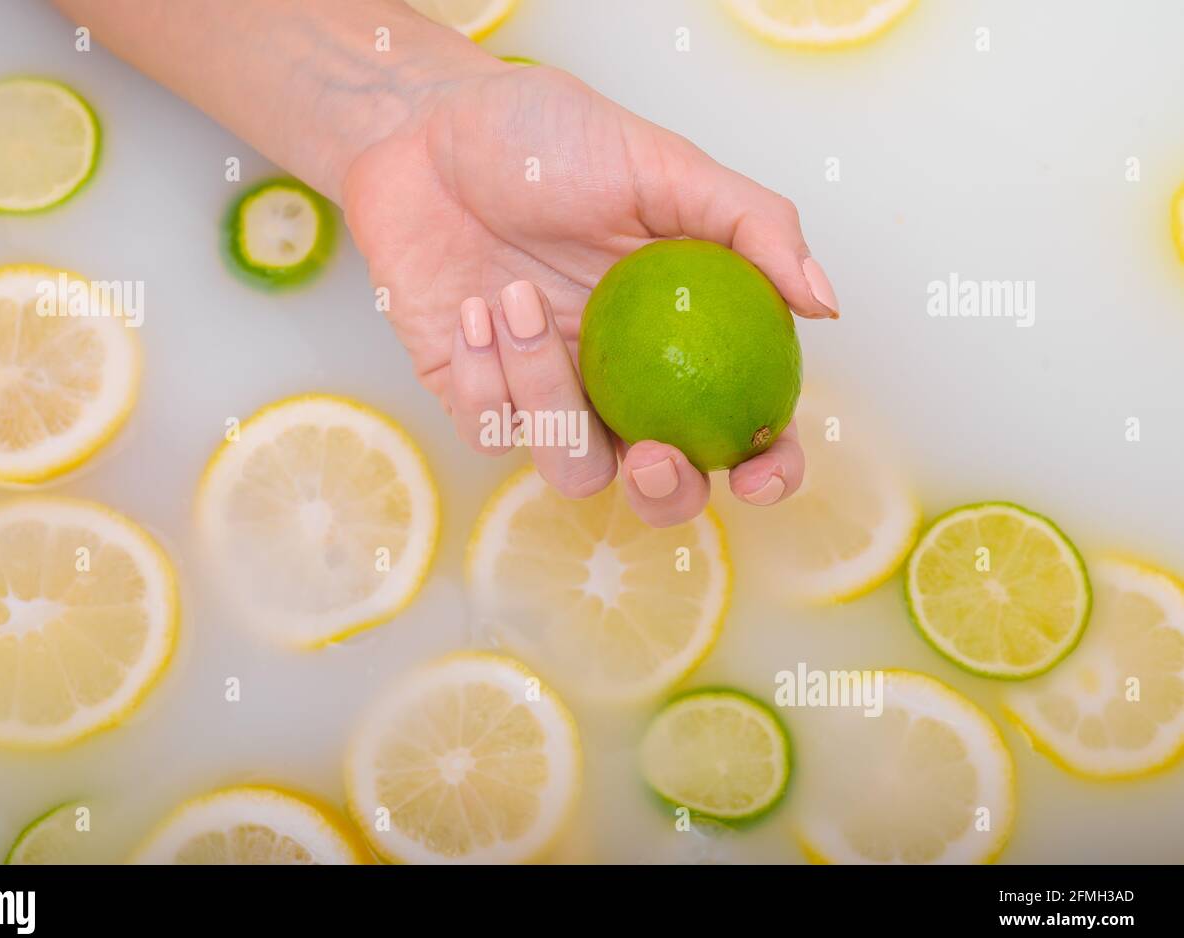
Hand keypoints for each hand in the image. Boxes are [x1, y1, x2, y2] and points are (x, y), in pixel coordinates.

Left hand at [343, 62, 838, 526]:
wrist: (426, 129)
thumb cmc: (548, 140)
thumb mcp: (663, 164)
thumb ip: (752, 225)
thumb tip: (825, 304)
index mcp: (683, 336)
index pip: (743, 423)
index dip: (766, 467)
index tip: (759, 472)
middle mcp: (621, 380)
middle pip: (659, 485)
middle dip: (662, 492)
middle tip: (647, 453)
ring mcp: (546, 394)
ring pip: (570, 465)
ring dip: (547, 395)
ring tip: (515, 300)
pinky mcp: (473, 396)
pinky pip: (490, 430)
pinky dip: (482, 374)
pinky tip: (470, 307)